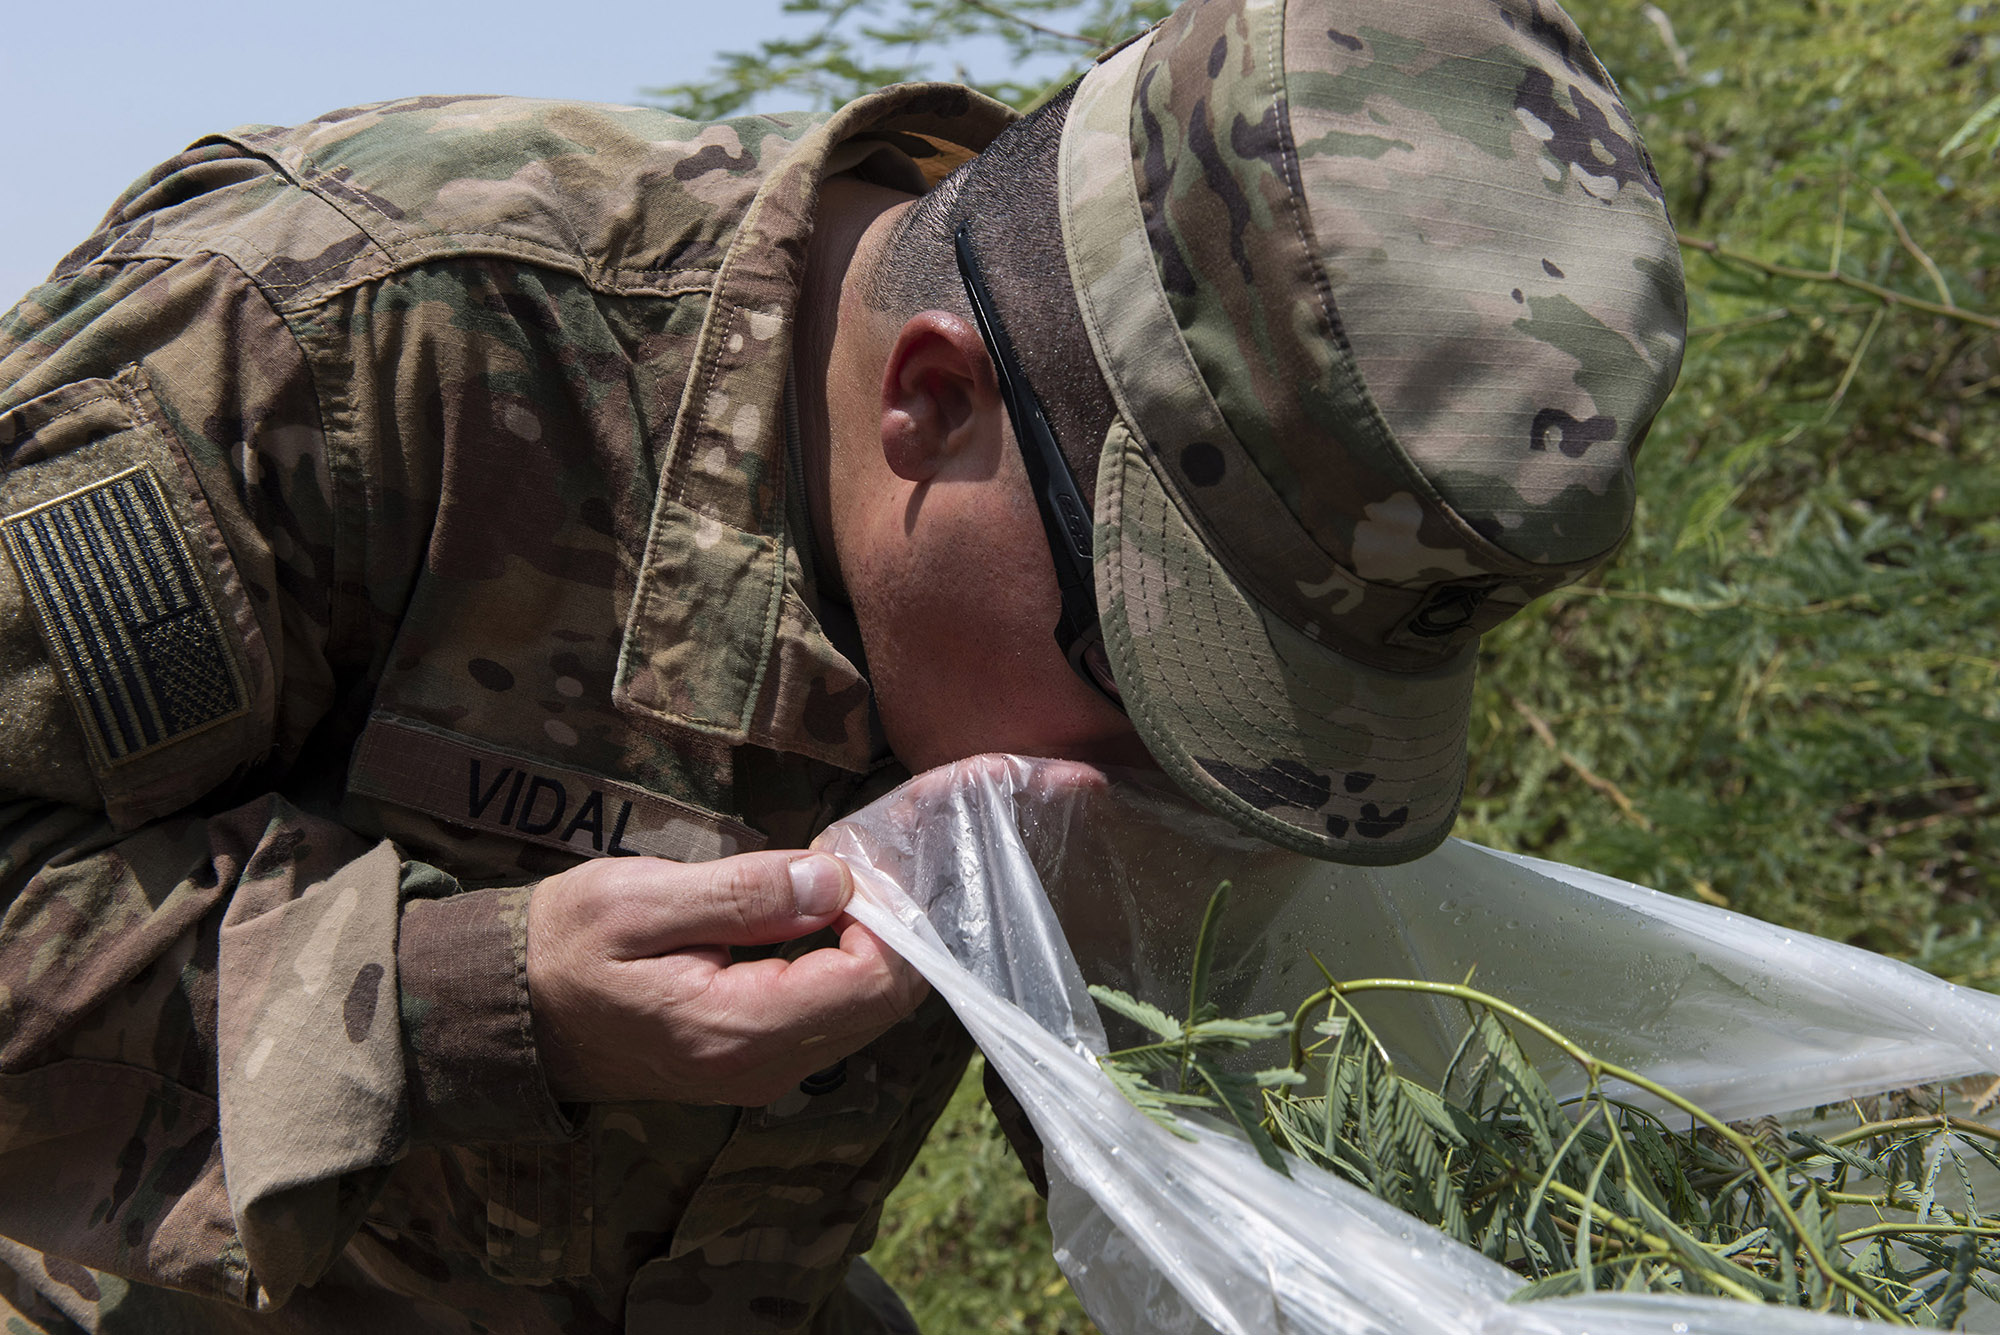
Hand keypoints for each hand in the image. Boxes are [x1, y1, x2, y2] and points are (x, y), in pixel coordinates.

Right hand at [525, 850, 927, 1105]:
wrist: (512, 1014)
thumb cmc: (566, 947)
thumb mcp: (642, 899)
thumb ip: (745, 894)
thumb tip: (836, 879)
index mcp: (739, 1029)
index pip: (872, 983)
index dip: (886, 915)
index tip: (855, 858)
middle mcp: (764, 1069)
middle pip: (883, 1003)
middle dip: (888, 927)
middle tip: (857, 858)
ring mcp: (764, 1074)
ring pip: (865, 1011)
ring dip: (869, 943)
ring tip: (835, 877)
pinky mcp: (758, 1063)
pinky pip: (833, 1017)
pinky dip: (843, 964)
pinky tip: (818, 914)